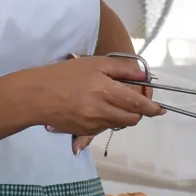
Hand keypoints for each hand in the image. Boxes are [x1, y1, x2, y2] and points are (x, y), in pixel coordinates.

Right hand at [25, 55, 161, 141]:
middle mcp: (102, 110)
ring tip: (114, 101)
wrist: (36, 95)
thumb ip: (121, 69)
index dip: (152, 107)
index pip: (137, 103)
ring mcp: (93, 124)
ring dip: (124, 115)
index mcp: (105, 91)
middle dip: (139, 112)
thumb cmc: (65, 74)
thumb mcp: (94, 63)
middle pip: (132, 118)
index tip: (160, 109)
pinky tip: (98, 108)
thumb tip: (142, 76)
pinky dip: (109, 119)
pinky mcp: (85, 132)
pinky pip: (105, 128)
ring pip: (120, 124)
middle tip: (135, 101)